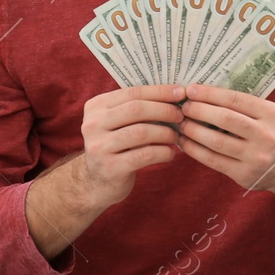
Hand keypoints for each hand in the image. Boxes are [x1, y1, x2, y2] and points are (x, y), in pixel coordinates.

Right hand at [76, 84, 186, 207]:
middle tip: (181, 115)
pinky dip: (163, 152)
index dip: (160, 92)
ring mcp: (99, 147)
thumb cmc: (117, 145)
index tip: (181, 92)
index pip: (132, 93)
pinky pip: (146, 155)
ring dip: (166, 133)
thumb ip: (138, 107)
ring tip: (176, 136)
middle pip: (136, 109)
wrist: (98, 182)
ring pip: (142, 132)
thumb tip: (176, 92)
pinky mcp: (111, 168)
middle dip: (164, 110)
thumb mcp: (118, 122)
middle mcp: (92, 125)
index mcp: (95, 107)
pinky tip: (170, 153)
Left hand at [174, 83, 274, 191]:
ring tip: (181, 124)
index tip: (190, 90)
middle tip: (183, 108)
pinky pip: (214, 160)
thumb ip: (242, 106)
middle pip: (225, 119)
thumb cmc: (269, 132)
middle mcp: (267, 135)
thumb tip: (203, 95)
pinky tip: (184, 143)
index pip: (235, 99)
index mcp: (271, 114)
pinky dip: (195, 150)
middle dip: (199, 111)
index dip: (210, 94)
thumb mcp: (267, 114)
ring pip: (217, 141)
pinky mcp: (245, 174)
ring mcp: (256, 156)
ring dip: (194, 131)